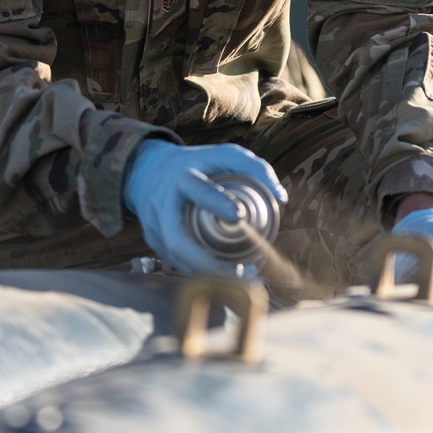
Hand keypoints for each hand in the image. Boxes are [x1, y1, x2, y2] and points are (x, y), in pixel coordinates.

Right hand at [123, 139, 287, 275]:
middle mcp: (162, 204)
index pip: (197, 190)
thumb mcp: (226, 155)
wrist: (151, 170)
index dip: (216, 202)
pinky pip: (177, 263)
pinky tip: (226, 277)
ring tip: (244, 277)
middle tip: (242, 270)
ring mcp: (154, 226)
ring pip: (177, 259)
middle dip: (209, 262)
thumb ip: (255, 169)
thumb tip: (281, 198)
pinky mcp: (154, 241)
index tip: (238, 215)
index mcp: (182, 177)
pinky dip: (202, 273)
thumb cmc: (199, 164)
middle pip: (178, 241)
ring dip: (209, 274)